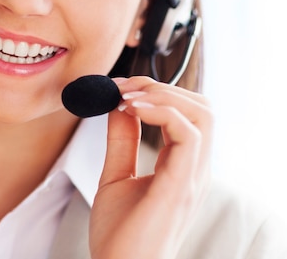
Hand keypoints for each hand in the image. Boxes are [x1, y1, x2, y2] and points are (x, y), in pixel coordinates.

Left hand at [89, 76, 212, 258]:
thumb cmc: (119, 234)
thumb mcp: (116, 175)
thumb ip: (122, 142)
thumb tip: (118, 106)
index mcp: (182, 167)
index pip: (187, 114)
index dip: (155, 92)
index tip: (118, 88)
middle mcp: (194, 170)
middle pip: (203, 108)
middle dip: (162, 86)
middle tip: (124, 87)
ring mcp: (192, 178)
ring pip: (204, 114)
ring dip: (164, 94)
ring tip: (127, 96)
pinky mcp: (181, 186)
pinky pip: (190, 135)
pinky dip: (162, 112)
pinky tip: (131, 110)